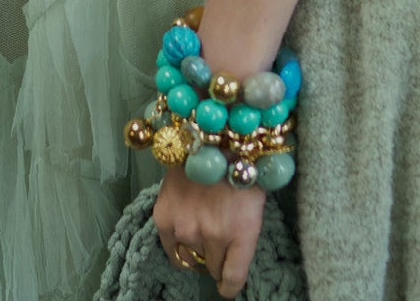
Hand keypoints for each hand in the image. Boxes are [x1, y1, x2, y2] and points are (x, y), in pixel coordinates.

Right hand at [152, 164, 263, 298]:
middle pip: (213, 268)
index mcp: (243, 233)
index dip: (230, 287)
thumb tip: (228, 263)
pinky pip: (172, 251)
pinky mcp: (165, 219)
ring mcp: (187, 227)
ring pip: (193, 258)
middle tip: (217, 240)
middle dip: (216, 258)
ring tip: (201, 226)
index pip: (233, 278)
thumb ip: (242, 237)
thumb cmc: (241, 166)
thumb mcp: (254, 204)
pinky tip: (184, 234)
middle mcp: (214, 235)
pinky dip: (178, 248)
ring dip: (198, 248)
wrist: (213, 134)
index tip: (227, 288)